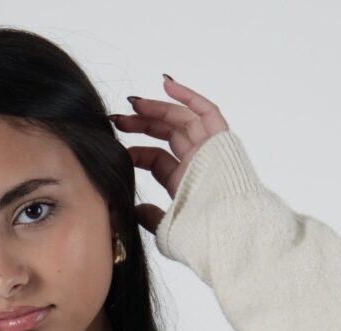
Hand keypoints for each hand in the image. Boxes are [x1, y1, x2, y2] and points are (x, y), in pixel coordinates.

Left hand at [111, 76, 229, 235]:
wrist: (225, 234)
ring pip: (183, 121)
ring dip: (158, 108)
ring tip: (134, 103)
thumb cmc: (200, 236)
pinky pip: (207, 112)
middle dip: (142, 124)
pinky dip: (189, 96)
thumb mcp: (166, 228)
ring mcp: (211, 152)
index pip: (158, 160)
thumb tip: (134, 211)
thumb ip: (150, 217)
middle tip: (118, 119)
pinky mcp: (223, 142)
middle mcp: (198, 165)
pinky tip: (166, 83)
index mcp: (185, 184)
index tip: (116, 146)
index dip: (137, 151)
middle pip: (168, 135)